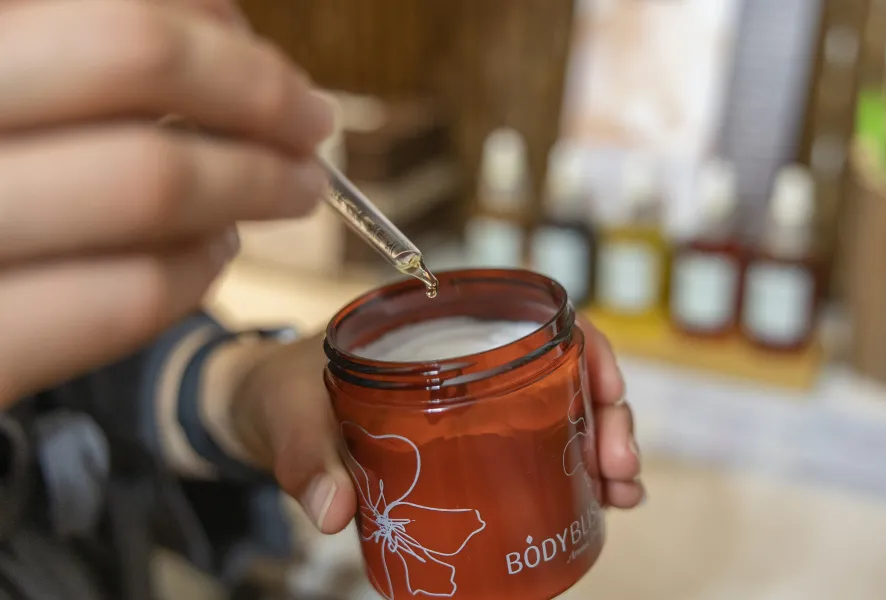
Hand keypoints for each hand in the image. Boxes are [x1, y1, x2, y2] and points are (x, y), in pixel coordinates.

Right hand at [0, 0, 332, 403]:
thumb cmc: (0, 197)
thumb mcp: (18, 108)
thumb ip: (94, 66)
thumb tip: (221, 30)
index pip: (113, 15)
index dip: (215, 32)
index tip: (269, 64)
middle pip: (135, 59)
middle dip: (258, 91)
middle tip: (312, 124)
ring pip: (148, 180)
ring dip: (254, 182)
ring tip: (290, 191)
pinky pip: (128, 296)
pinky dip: (200, 270)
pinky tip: (216, 255)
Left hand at [233, 317, 644, 533]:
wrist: (261, 413)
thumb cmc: (279, 393)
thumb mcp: (290, 415)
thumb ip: (307, 458)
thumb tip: (333, 513)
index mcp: (437, 326)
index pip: (534, 318)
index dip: (586, 349)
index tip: (606, 394)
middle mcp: (468, 358)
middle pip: (564, 370)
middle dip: (607, 414)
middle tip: (619, 468)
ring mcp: (474, 401)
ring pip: (560, 410)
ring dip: (601, 447)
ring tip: (622, 492)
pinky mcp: (468, 443)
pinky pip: (534, 448)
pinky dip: (573, 473)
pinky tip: (598, 501)